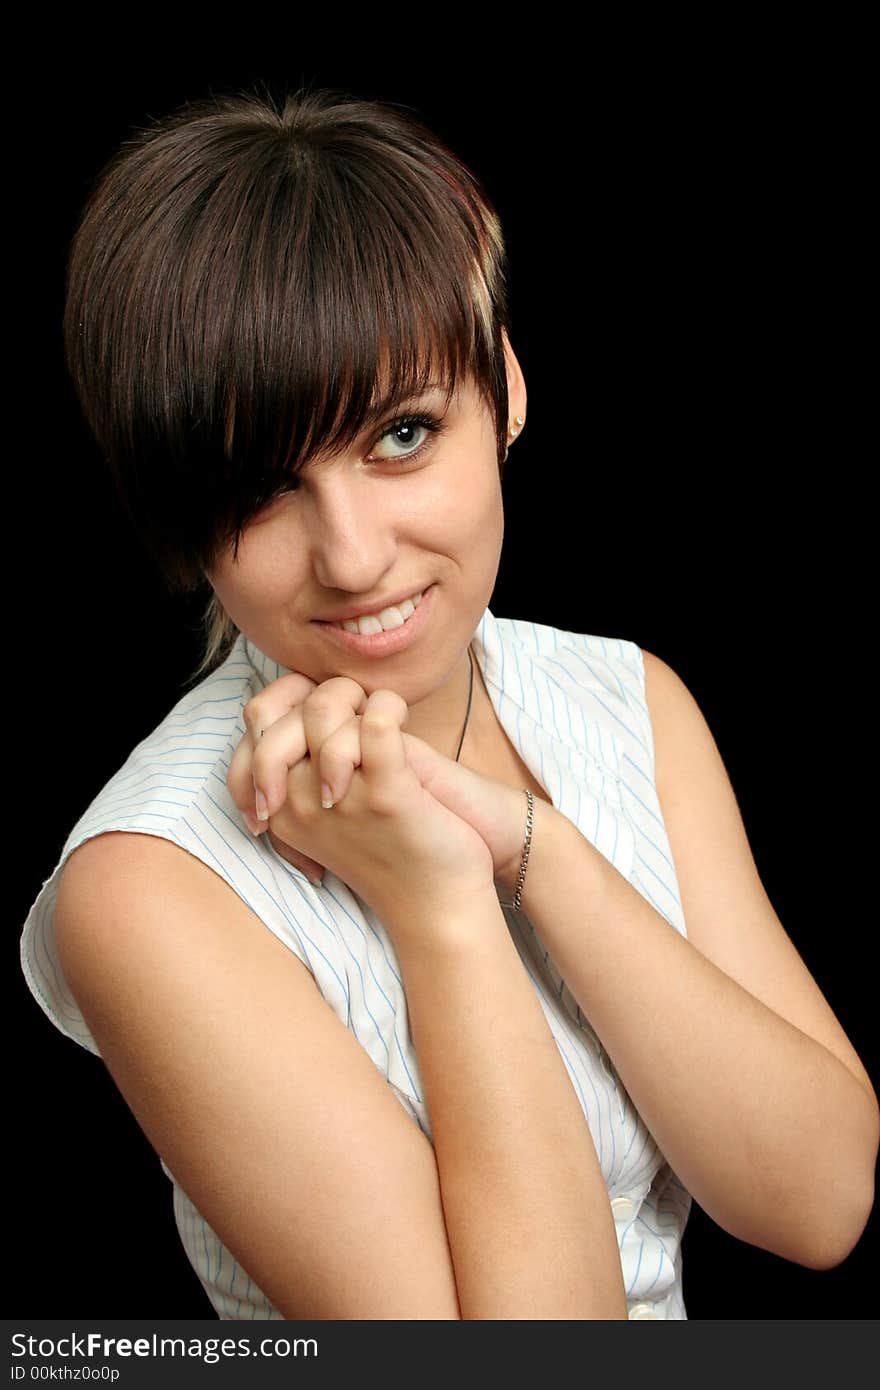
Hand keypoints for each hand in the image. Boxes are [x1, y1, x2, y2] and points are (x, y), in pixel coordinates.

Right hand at [227, 675, 494, 926]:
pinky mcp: (385, 796)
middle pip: (285, 708)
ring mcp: (336, 799)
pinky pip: (375, 726)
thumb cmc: (391, 847)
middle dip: (330, 693)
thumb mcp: (333, 808)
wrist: (440, 904)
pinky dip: (389, 709)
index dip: (292, 692)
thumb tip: (302, 704)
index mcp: (279, 803)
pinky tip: (404, 722)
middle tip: (364, 713)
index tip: (334, 710)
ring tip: (389, 720)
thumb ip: (309, 764)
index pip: (254, 717)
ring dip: (360, 700)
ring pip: (323, 707)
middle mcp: (296, 802)